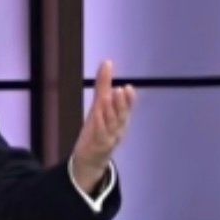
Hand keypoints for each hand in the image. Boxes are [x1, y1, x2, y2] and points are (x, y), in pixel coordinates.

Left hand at [72, 59, 135, 193]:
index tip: (128, 87)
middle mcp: (118, 128)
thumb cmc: (98, 127)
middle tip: (121, 90)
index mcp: (120, 117)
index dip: (129, 99)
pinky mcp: (99, 147)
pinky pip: (100, 136)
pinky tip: (96, 117)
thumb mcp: (100, 105)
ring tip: (109, 99)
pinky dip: (99, 126)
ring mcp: (109, 138)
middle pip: (121, 116)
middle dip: (122, 104)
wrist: (91, 158)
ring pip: (111, 125)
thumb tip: (107, 62)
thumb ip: (104, 84)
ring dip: (111, 113)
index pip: (126, 107)